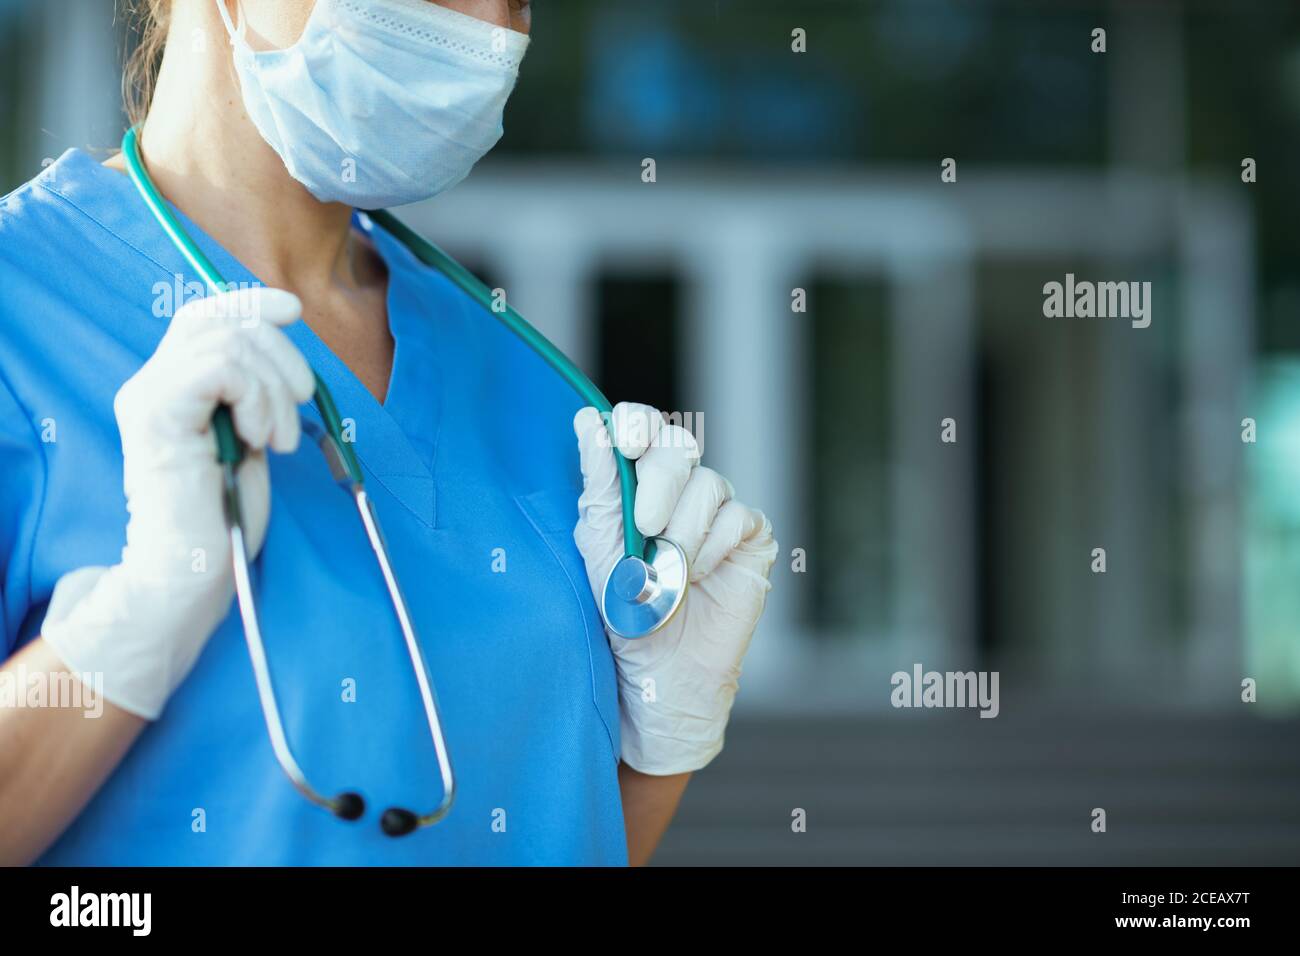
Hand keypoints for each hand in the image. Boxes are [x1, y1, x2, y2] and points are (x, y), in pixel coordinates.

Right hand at [41, 287, 313, 719]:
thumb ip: (253, 393)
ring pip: (229, 344)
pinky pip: (221, 369)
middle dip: (281, 355)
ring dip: (274, 389)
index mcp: (172, 385)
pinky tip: (262, 440)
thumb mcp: (250, 436)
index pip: (205, 316)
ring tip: (280, 440)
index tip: (295, 311)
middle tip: (299, 405)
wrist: (192, 568)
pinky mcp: (156, 415)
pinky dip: (257, 398)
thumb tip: (282, 345)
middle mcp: (151, 383)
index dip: (252, 303)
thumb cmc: (224, 514)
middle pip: (223, 323)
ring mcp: (149, 397)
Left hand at [573, 402, 777, 774]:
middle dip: (658, 485)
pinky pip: (738, 517)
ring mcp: (718, 512)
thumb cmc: (623, 616)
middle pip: (677, 448)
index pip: (642, 426)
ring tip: (667, 575)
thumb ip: (600, 488)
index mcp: (636, 484)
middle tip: (645, 528)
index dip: (637, 423)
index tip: (624, 443)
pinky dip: (712, 548)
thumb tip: (587, 422)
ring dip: (683, 532)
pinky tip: (698, 579)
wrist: (659, 676)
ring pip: (710, 483)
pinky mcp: (752, 538)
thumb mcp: (600, 550)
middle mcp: (679, 490)